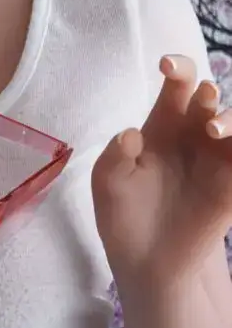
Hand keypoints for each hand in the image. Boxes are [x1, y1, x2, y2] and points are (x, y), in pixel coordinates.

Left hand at [91, 54, 231, 281]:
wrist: (147, 263)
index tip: (167, 65)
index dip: (178, 67)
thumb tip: (130, 134)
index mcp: (164, 125)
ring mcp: (219, 159)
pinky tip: (231, 147)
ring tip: (214, 130)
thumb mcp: (108, 186)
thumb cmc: (124, 217)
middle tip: (203, 100)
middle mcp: (195, 134)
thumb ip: (114, 159)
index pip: (178, 85)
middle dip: (209, 93)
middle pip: (212, 98)